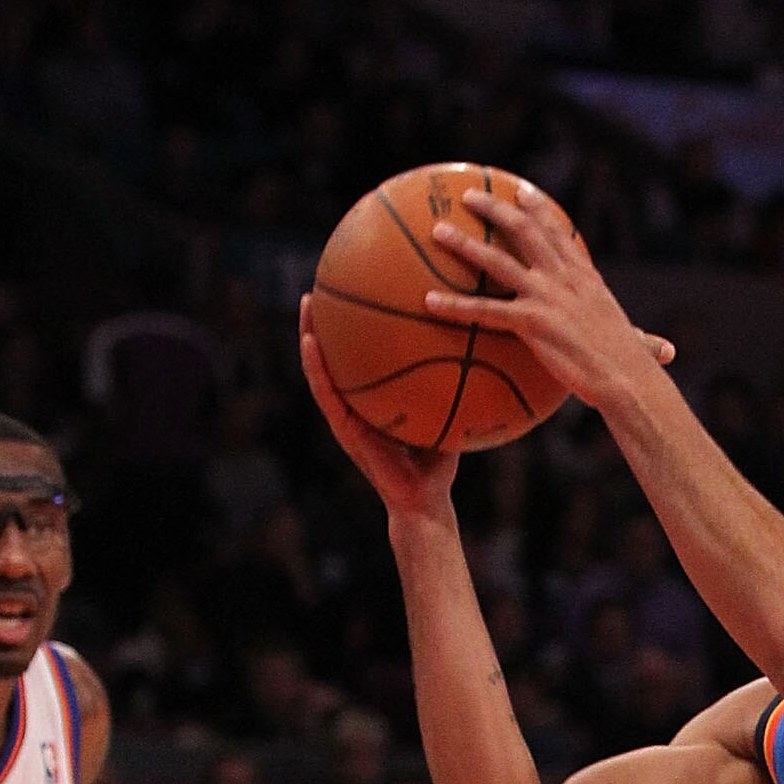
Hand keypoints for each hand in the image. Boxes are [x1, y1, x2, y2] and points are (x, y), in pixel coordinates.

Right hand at [299, 295, 461, 522]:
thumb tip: (478, 345)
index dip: (357, 325)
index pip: (363, 355)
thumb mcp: (447, 413)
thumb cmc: (439, 463)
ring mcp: (346, 416)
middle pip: (339, 353)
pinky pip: (325, 393)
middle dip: (331, 318)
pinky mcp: (343, 430)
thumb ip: (452, 384)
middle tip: (326, 281)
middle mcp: (357, 404)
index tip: (358, 289)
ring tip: (306, 302)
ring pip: (321, 368)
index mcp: (376, 399)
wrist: (424, 501)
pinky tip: (310, 341)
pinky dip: (315, 367)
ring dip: (309, 335)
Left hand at [424, 186, 675, 412]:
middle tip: (470, 195)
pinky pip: (483, 311)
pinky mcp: (531, 323)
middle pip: (523, 231)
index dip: (539, 210)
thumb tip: (666, 352)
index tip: (522, 192)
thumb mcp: (638, 344)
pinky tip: (428, 301)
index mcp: (586, 279)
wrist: (628, 380)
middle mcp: (563, 279)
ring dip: (464, 244)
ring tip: (438, 232)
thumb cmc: (634, 370)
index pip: (560, 233)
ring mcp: (546, 297)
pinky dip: (453, 305)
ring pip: (496, 260)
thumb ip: (642, 341)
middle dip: (495, 208)